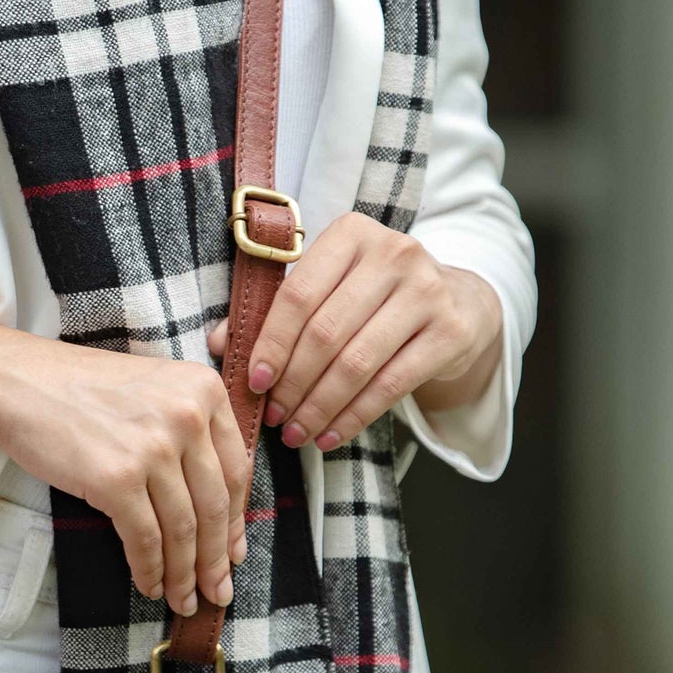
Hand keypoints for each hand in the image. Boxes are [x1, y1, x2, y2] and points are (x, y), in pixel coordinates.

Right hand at [0, 320, 248, 615]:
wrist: (17, 382)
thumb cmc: (80, 390)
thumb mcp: (153, 390)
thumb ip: (189, 430)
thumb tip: (215, 504)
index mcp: (205, 390)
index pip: (236, 471)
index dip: (236, 522)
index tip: (232, 554)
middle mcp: (188, 416)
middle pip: (215, 506)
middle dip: (215, 560)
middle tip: (216, 592)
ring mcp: (154, 448)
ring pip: (183, 530)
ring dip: (184, 575)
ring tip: (181, 599)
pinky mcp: (118, 479)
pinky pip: (145, 539)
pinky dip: (150, 569)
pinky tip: (149, 585)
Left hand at [206, 212, 502, 450]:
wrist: (455, 302)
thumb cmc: (371, 297)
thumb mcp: (326, 289)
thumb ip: (272, 311)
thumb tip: (217, 343)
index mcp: (351, 234)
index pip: (298, 295)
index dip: (270, 345)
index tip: (253, 383)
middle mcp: (394, 253)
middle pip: (326, 333)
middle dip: (292, 384)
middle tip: (273, 417)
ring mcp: (427, 291)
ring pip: (357, 363)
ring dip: (318, 407)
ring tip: (295, 433)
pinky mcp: (450, 331)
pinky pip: (390, 385)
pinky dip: (353, 418)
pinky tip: (329, 438)